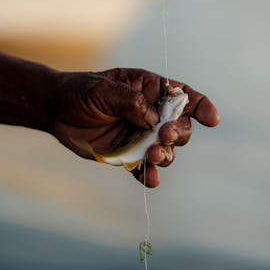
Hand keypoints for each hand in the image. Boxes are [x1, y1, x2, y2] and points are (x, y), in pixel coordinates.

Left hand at [54, 68, 218, 186]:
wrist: (58, 111)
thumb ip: (131, 101)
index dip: (201, 106)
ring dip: (165, 155)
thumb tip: (153, 120)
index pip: (182, 97)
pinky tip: (151, 180)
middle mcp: (150, 115)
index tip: (211, 119)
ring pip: (166, 150)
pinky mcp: (129, 154)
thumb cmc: (82, 92)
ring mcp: (141, 136)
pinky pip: (144, 168)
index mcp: (149, 90)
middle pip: (180, 127)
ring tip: (151, 154)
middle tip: (164, 135)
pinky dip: (150, 175)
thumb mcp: (104, 89)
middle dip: (178, 134)